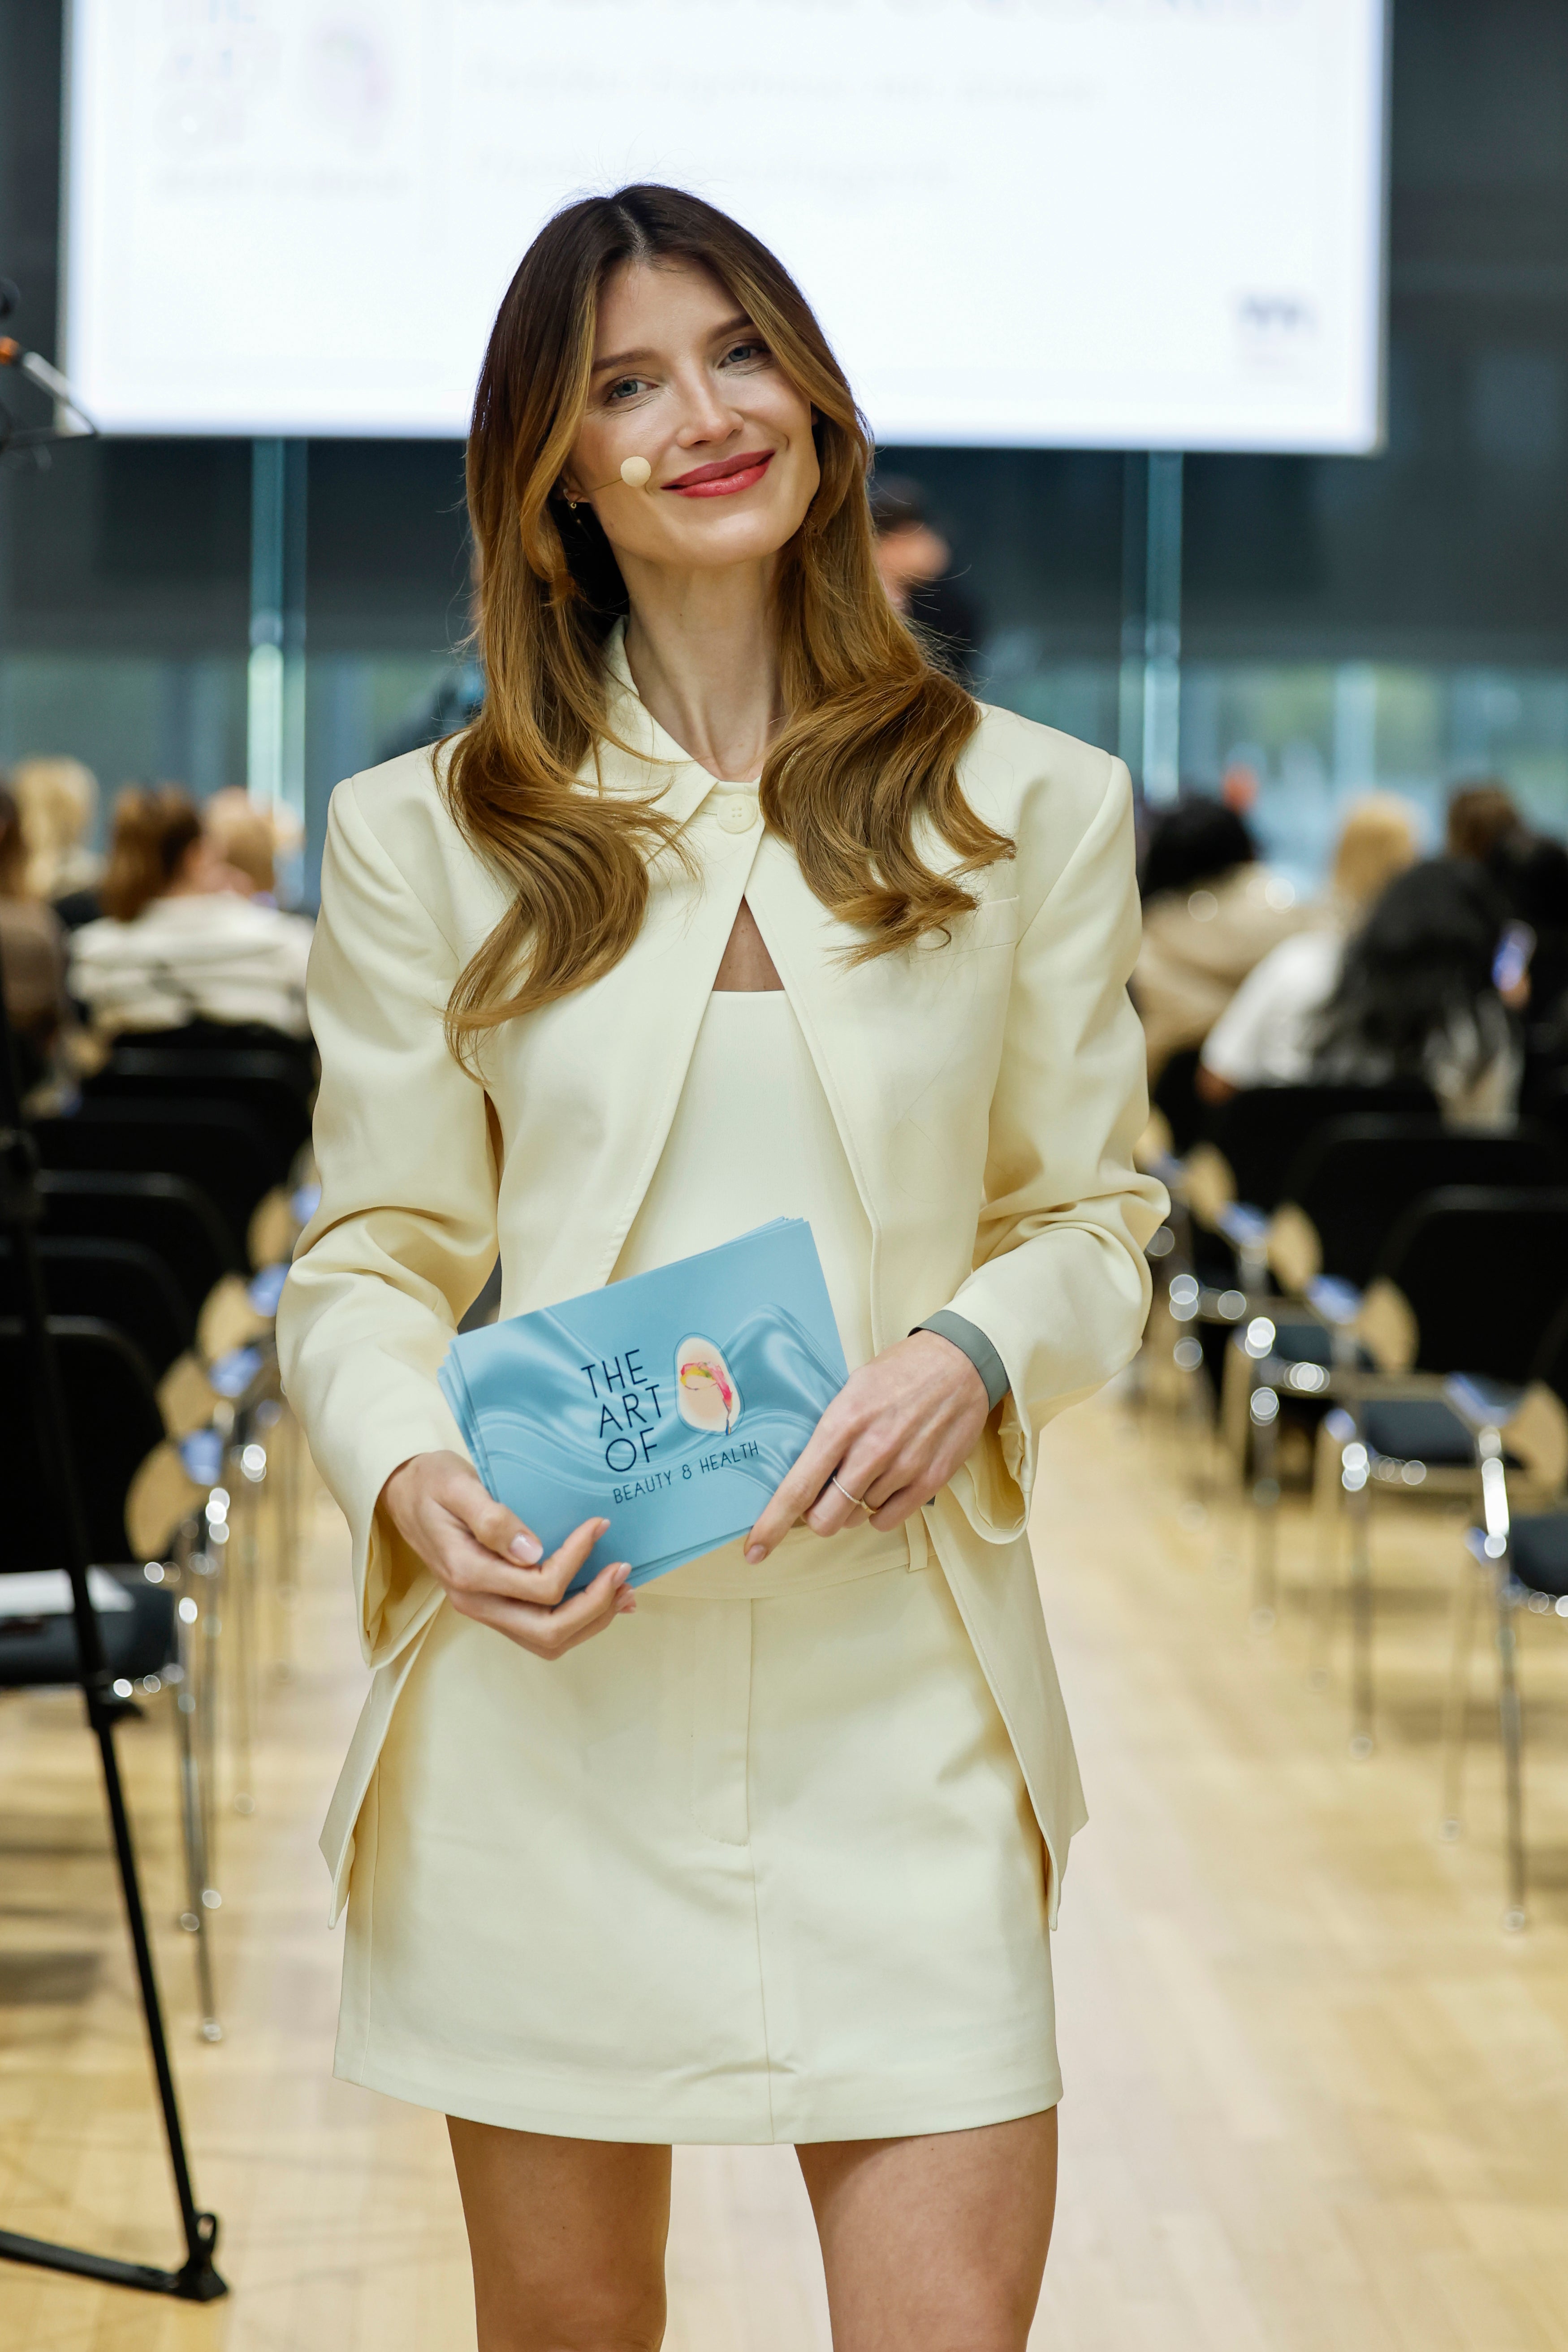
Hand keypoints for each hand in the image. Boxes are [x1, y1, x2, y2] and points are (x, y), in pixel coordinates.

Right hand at [380, 1450, 633, 1660]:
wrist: (402, 1493)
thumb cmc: (430, 1482)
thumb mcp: (456, 1485)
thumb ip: (491, 1518)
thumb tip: (532, 1550)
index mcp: (468, 1573)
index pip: (541, 1586)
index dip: (578, 1559)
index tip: (598, 1525)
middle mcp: (476, 1602)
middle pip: (548, 1630)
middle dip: (595, 1606)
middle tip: (624, 1572)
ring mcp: (484, 1608)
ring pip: (547, 1639)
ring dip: (590, 1620)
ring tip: (622, 1591)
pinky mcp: (494, 1604)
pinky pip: (539, 1629)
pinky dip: (576, 1621)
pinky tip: (601, 1601)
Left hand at [744, 1331, 990, 1561]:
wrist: (958, 1362)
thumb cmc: (898, 1373)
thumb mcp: (850, 1389)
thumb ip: (828, 1433)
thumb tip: (804, 1475)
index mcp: (841, 1423)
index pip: (798, 1487)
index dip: (772, 1524)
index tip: (754, 1550)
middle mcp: (871, 1450)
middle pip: (825, 1518)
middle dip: (817, 1516)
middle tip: (825, 1495)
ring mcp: (903, 1468)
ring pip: (857, 1518)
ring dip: (854, 1505)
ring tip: (869, 1468)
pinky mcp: (930, 1480)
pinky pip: (888, 1520)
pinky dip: (880, 1511)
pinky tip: (886, 1483)